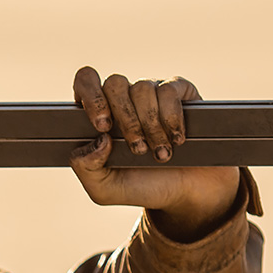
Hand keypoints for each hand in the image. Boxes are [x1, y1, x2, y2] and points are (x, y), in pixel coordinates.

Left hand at [70, 66, 240, 240]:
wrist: (187, 192)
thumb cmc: (143, 186)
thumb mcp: (104, 188)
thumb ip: (85, 167)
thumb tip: (99, 139)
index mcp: (100, 114)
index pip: (86, 81)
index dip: (92, 97)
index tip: (103, 126)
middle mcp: (124, 98)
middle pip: (115, 83)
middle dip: (126, 119)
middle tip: (137, 149)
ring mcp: (152, 93)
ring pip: (143, 88)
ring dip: (151, 126)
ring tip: (159, 153)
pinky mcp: (180, 93)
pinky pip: (170, 90)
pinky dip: (172, 118)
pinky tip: (176, 139)